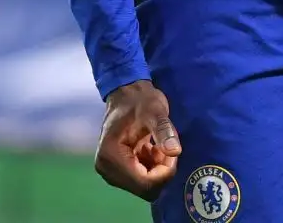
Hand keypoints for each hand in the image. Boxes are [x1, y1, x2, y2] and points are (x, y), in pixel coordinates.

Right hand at [95, 80, 181, 199]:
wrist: (128, 95)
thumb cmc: (141, 100)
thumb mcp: (156, 111)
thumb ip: (165, 131)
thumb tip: (175, 152)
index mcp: (110, 156)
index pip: (143, 183)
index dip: (164, 173)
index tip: (171, 151)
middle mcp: (106, 169)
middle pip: (144, 188)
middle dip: (161, 171)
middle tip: (166, 147)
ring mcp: (111, 172)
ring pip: (145, 186)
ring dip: (158, 168)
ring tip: (159, 145)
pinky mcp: (118, 172)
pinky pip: (142, 181)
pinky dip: (153, 168)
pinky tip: (154, 149)